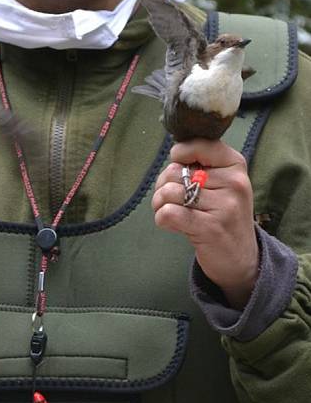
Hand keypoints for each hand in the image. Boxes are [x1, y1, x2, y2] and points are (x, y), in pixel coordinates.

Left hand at [152, 139, 258, 308]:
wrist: (241, 258)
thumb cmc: (223, 213)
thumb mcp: (223, 183)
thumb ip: (201, 164)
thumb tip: (173, 154)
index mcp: (235, 165)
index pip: (198, 144)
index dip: (180, 154)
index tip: (180, 166)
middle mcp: (234, 183)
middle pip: (176, 171)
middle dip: (163, 183)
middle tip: (171, 197)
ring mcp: (224, 206)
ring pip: (169, 192)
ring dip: (160, 202)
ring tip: (171, 211)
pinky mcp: (210, 228)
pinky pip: (169, 212)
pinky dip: (162, 217)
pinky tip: (171, 223)